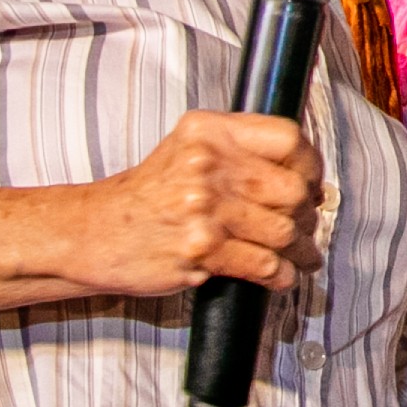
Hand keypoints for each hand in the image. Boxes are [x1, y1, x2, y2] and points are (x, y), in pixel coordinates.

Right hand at [81, 111, 323, 295]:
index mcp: (208, 131)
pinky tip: (281, 275)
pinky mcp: (200, 251)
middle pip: (291, 188)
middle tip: (306, 225)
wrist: (93, 233)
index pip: (287, 138)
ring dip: (301, 249)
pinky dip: (282, 275)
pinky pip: (264, 264)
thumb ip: (240, 151)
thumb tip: (306, 177)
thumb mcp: (188, 150)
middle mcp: (207, 164)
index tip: (312, 182)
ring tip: (302, 254)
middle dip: (307, 214)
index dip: (311, 164)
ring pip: (283, 231)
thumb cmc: (147, 195)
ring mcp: (203, 209)